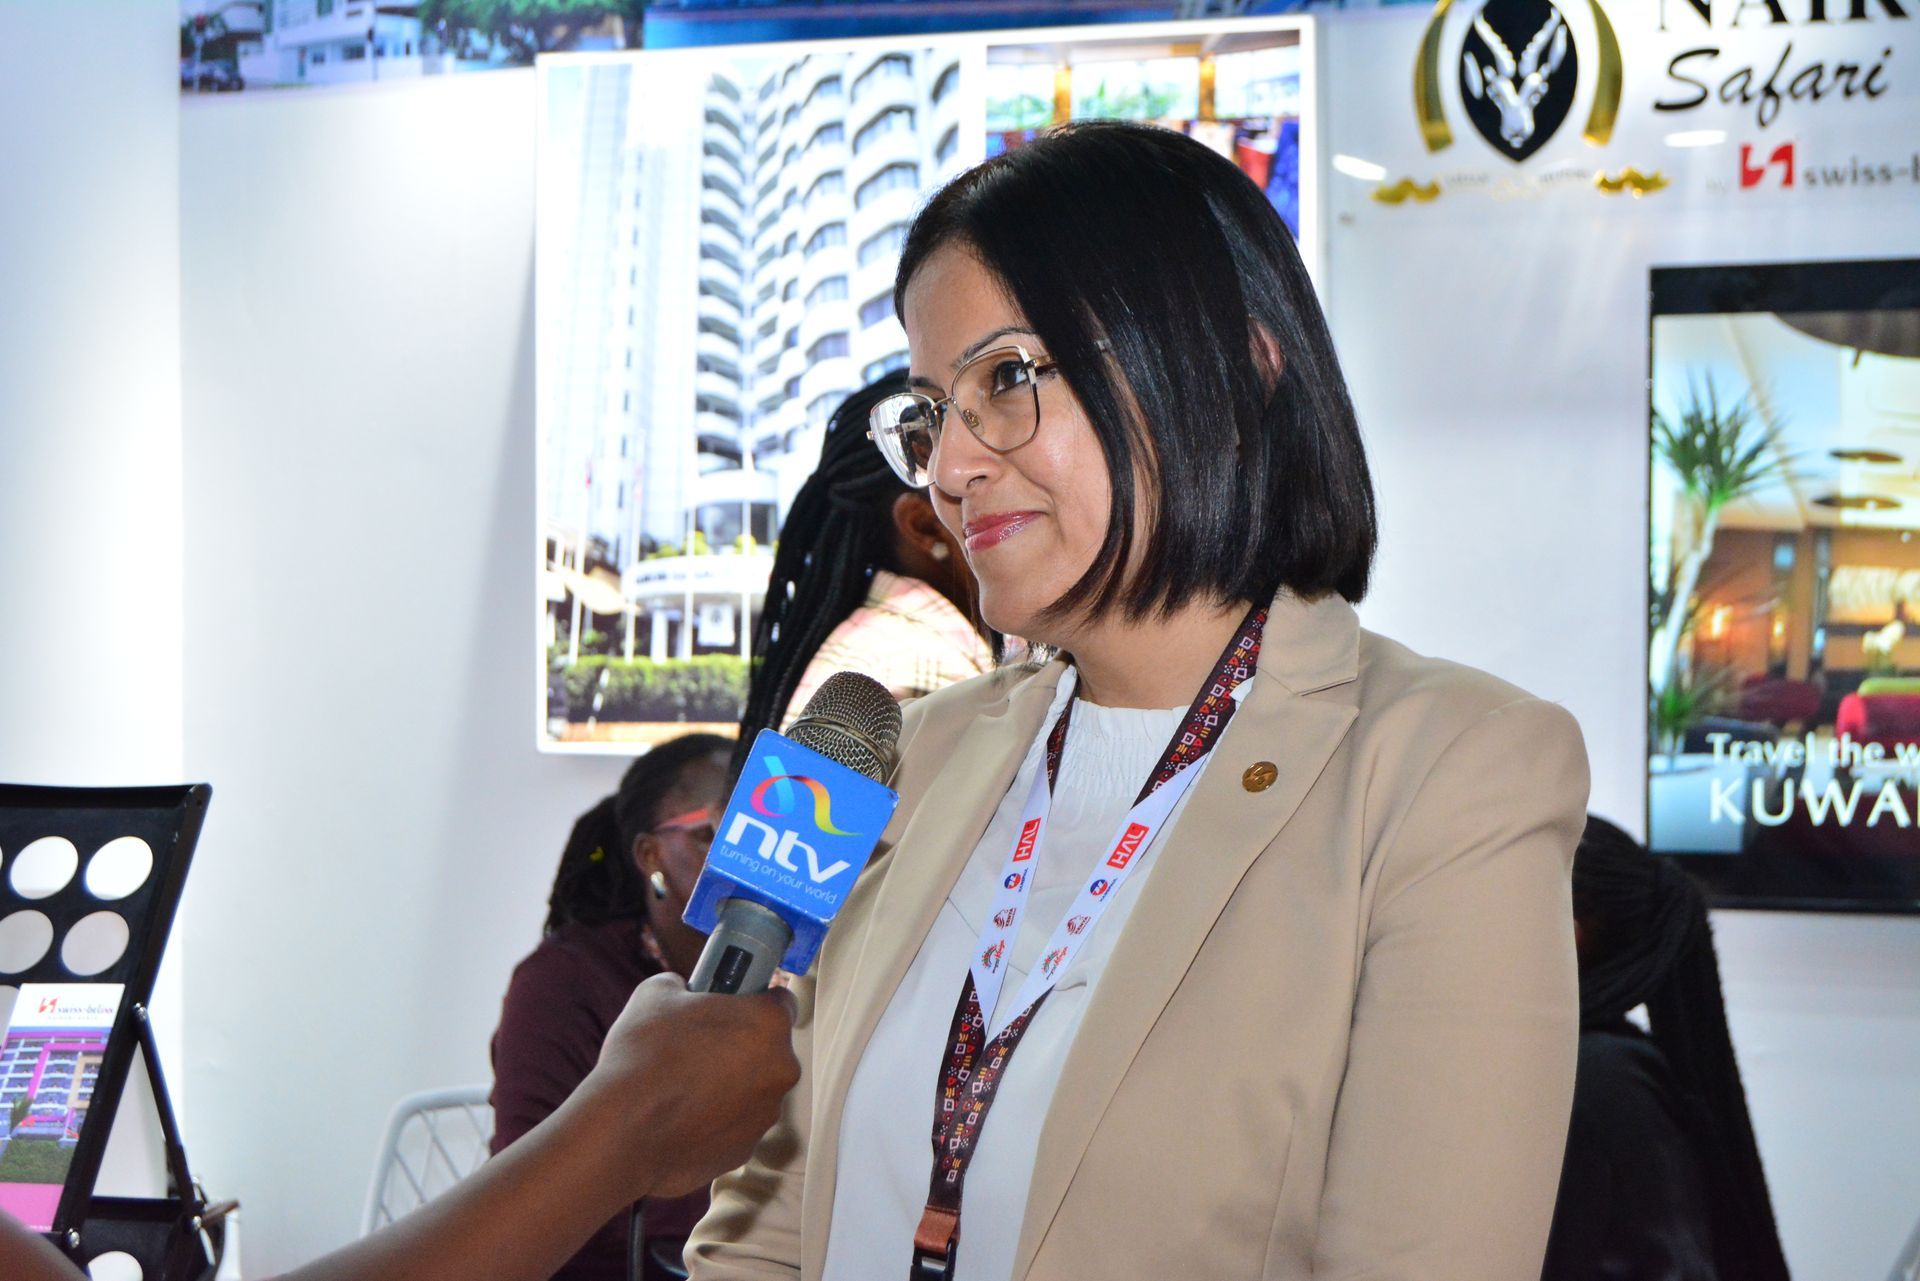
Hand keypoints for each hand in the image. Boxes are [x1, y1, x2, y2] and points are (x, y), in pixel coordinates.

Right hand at [573, 972, 799, 1199]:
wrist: (624, 1134)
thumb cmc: (645, 1056)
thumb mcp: (657, 994)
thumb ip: (684, 986)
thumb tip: (683, 992)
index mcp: (768, 1023)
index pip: (780, 1000)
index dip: (753, 999)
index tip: (731, 1004)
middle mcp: (780, 1069)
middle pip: (768, 1048)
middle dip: (740, 1045)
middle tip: (698, 1045)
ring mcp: (766, 1114)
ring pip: (753, 1089)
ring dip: (729, 1084)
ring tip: (682, 1084)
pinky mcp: (746, 1150)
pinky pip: (735, 1124)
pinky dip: (716, 1119)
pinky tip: (681, 1115)